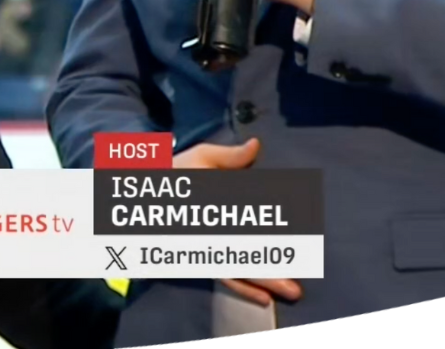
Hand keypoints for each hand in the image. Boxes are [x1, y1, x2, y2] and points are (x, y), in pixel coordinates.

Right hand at [172, 140, 303, 305]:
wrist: (143, 195)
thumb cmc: (176, 172)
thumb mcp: (200, 157)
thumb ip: (230, 156)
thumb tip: (256, 146)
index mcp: (213, 203)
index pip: (250, 217)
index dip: (275, 229)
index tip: (302, 236)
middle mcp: (209, 231)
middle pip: (245, 253)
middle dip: (273, 269)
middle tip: (296, 286)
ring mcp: (204, 247)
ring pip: (236, 270)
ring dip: (264, 283)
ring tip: (290, 292)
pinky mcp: (201, 257)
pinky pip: (224, 276)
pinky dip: (244, 289)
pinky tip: (263, 298)